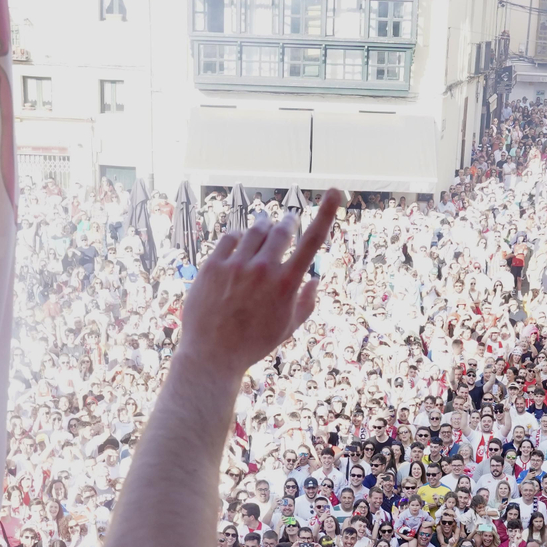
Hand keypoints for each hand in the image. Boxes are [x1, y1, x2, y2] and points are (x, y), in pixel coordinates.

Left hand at [176, 192, 341, 380]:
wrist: (212, 356)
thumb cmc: (254, 345)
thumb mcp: (288, 329)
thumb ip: (306, 303)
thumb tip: (314, 279)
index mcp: (287, 284)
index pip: (313, 240)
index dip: (326, 212)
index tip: (334, 190)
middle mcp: (263, 269)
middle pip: (281, 230)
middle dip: (288, 221)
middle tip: (289, 220)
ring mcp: (236, 266)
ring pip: (254, 230)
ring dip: (264, 225)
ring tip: (266, 226)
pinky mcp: (212, 266)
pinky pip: (230, 238)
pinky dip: (239, 235)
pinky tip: (240, 240)